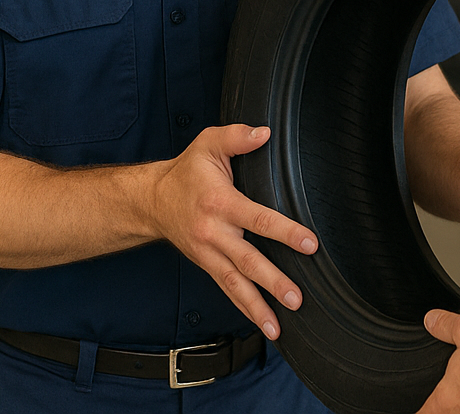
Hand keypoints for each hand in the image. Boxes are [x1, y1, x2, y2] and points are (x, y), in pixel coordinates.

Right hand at [147, 124, 317, 339]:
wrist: (150, 201)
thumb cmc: (185, 172)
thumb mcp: (208, 144)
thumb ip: (237, 136)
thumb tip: (264, 133)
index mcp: (220, 203)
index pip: (257, 219)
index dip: (284, 232)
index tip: (309, 244)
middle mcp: (214, 233)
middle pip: (246, 261)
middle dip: (272, 281)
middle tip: (296, 297)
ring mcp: (208, 253)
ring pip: (234, 284)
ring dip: (257, 307)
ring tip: (278, 326)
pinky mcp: (206, 264)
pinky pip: (227, 288)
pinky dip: (245, 307)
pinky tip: (263, 322)